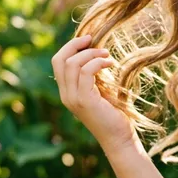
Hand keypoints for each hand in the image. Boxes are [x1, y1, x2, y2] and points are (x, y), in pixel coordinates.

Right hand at [51, 34, 136, 148]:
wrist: (120, 138)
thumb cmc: (115, 114)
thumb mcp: (102, 91)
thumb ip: (95, 76)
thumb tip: (98, 53)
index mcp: (67, 92)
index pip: (58, 62)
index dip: (70, 47)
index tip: (88, 39)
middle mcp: (66, 95)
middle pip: (60, 59)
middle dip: (76, 45)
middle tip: (94, 39)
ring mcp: (73, 98)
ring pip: (72, 63)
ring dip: (91, 54)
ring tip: (107, 55)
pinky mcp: (85, 101)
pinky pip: (85, 72)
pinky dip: (98, 62)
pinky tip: (110, 64)